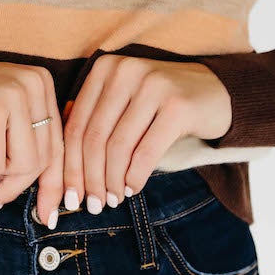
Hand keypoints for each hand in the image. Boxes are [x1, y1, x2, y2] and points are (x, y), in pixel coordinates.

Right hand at [0, 52, 66, 224]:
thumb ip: (25, 147)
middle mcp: (34, 85)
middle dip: (15, 187)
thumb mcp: (0, 124)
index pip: (58, 143)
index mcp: (41, 84)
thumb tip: (49, 198)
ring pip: (24, 165)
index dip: (53, 183)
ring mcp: (14, 96)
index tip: (47, 214)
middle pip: (45, 157)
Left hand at [58, 57, 231, 213]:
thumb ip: (93, 119)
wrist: (215, 92)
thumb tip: (59, 165)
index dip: (68, 165)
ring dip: (112, 181)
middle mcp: (125, 71)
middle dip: (88, 178)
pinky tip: (132, 189)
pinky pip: (146, 151)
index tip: (68, 196)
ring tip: (112, 200)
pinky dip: (135, 176)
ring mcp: (153, 85)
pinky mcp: (177, 106)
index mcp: (104, 69)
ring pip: (118, 146)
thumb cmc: (160, 103)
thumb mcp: (123, 101)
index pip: (75, 124)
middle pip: (93, 137)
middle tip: (91, 205)